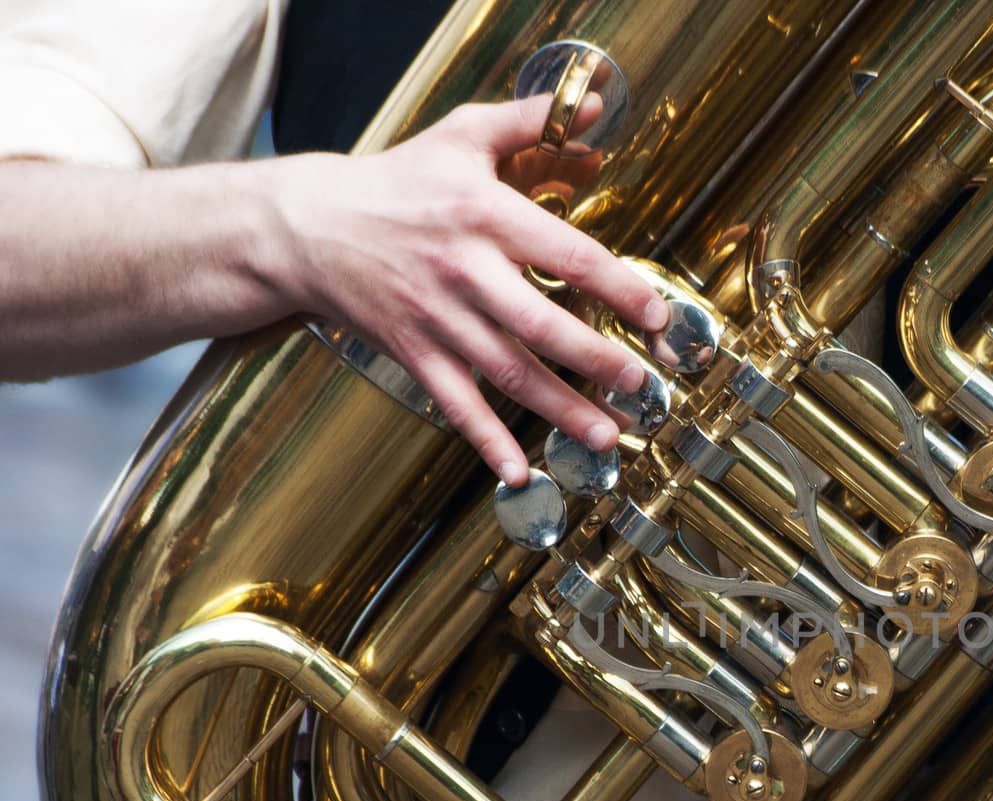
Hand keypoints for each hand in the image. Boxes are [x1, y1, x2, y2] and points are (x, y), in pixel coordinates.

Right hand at [261, 94, 667, 484]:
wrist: (308, 226)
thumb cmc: (395, 183)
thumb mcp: (459, 135)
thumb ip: (527, 121)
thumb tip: (588, 108)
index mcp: (484, 215)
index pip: (569, 255)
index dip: (619, 287)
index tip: (655, 314)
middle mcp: (465, 272)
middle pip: (543, 324)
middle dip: (598, 360)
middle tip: (642, 384)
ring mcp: (439, 319)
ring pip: (509, 372)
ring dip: (561, 409)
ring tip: (606, 435)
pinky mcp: (415, 354)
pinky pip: (457, 405)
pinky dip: (487, 442)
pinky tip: (519, 472)